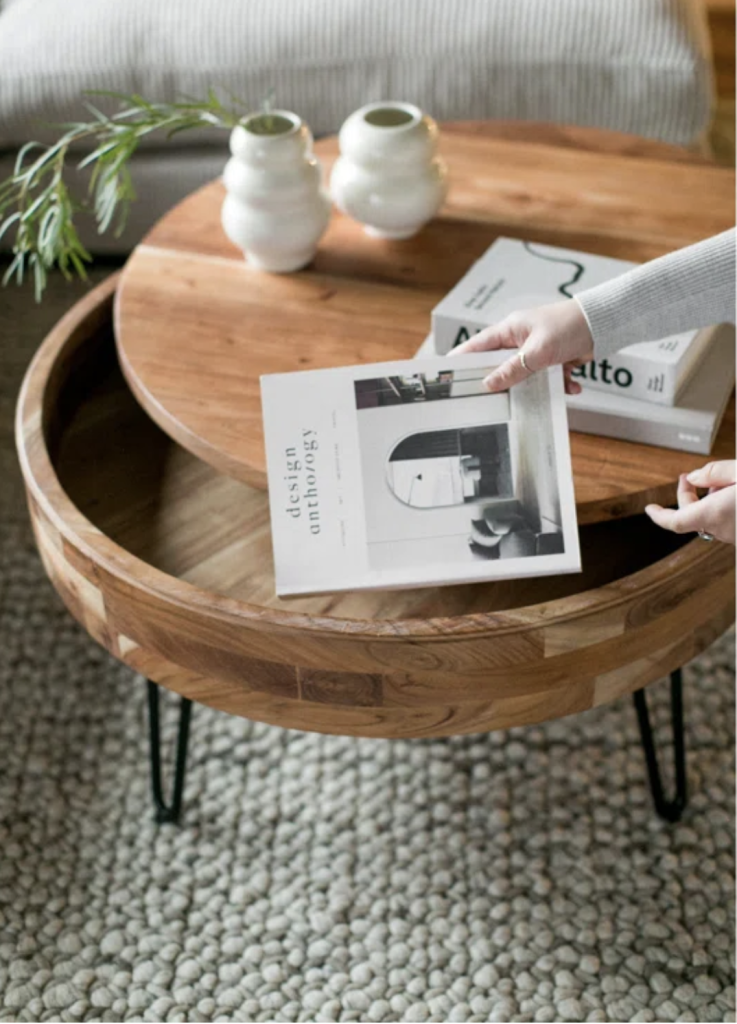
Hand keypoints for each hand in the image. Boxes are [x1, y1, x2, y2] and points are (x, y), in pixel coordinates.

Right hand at [448, 299, 593, 392]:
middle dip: (502, 382)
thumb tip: (490, 384)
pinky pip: (549, 378)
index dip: (462, 360)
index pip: (477, 346)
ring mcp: (537, 350)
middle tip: (494, 398)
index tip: (448, 374)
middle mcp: (520, 340)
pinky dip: (560, 385)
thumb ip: (514, 369)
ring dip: (537, 386)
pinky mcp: (554, 360)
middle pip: (501, 366)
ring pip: (526, 376)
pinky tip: (572, 385)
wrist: (604, 323)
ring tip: (543, 394)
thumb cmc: (570, 325)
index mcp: (510, 329)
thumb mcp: (538, 351)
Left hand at [645, 461, 735, 543]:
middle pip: (693, 516)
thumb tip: (695, 477)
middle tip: (687, 478)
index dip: (660, 516)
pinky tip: (732, 494)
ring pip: (711, 519)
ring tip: (719, 482)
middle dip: (687, 496)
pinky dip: (723, 509)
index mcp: (715, 513)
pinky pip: (726, 523)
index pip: (676, 521)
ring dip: (708, 502)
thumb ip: (715, 472)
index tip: (650, 509)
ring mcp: (735, 535)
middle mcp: (724, 529)